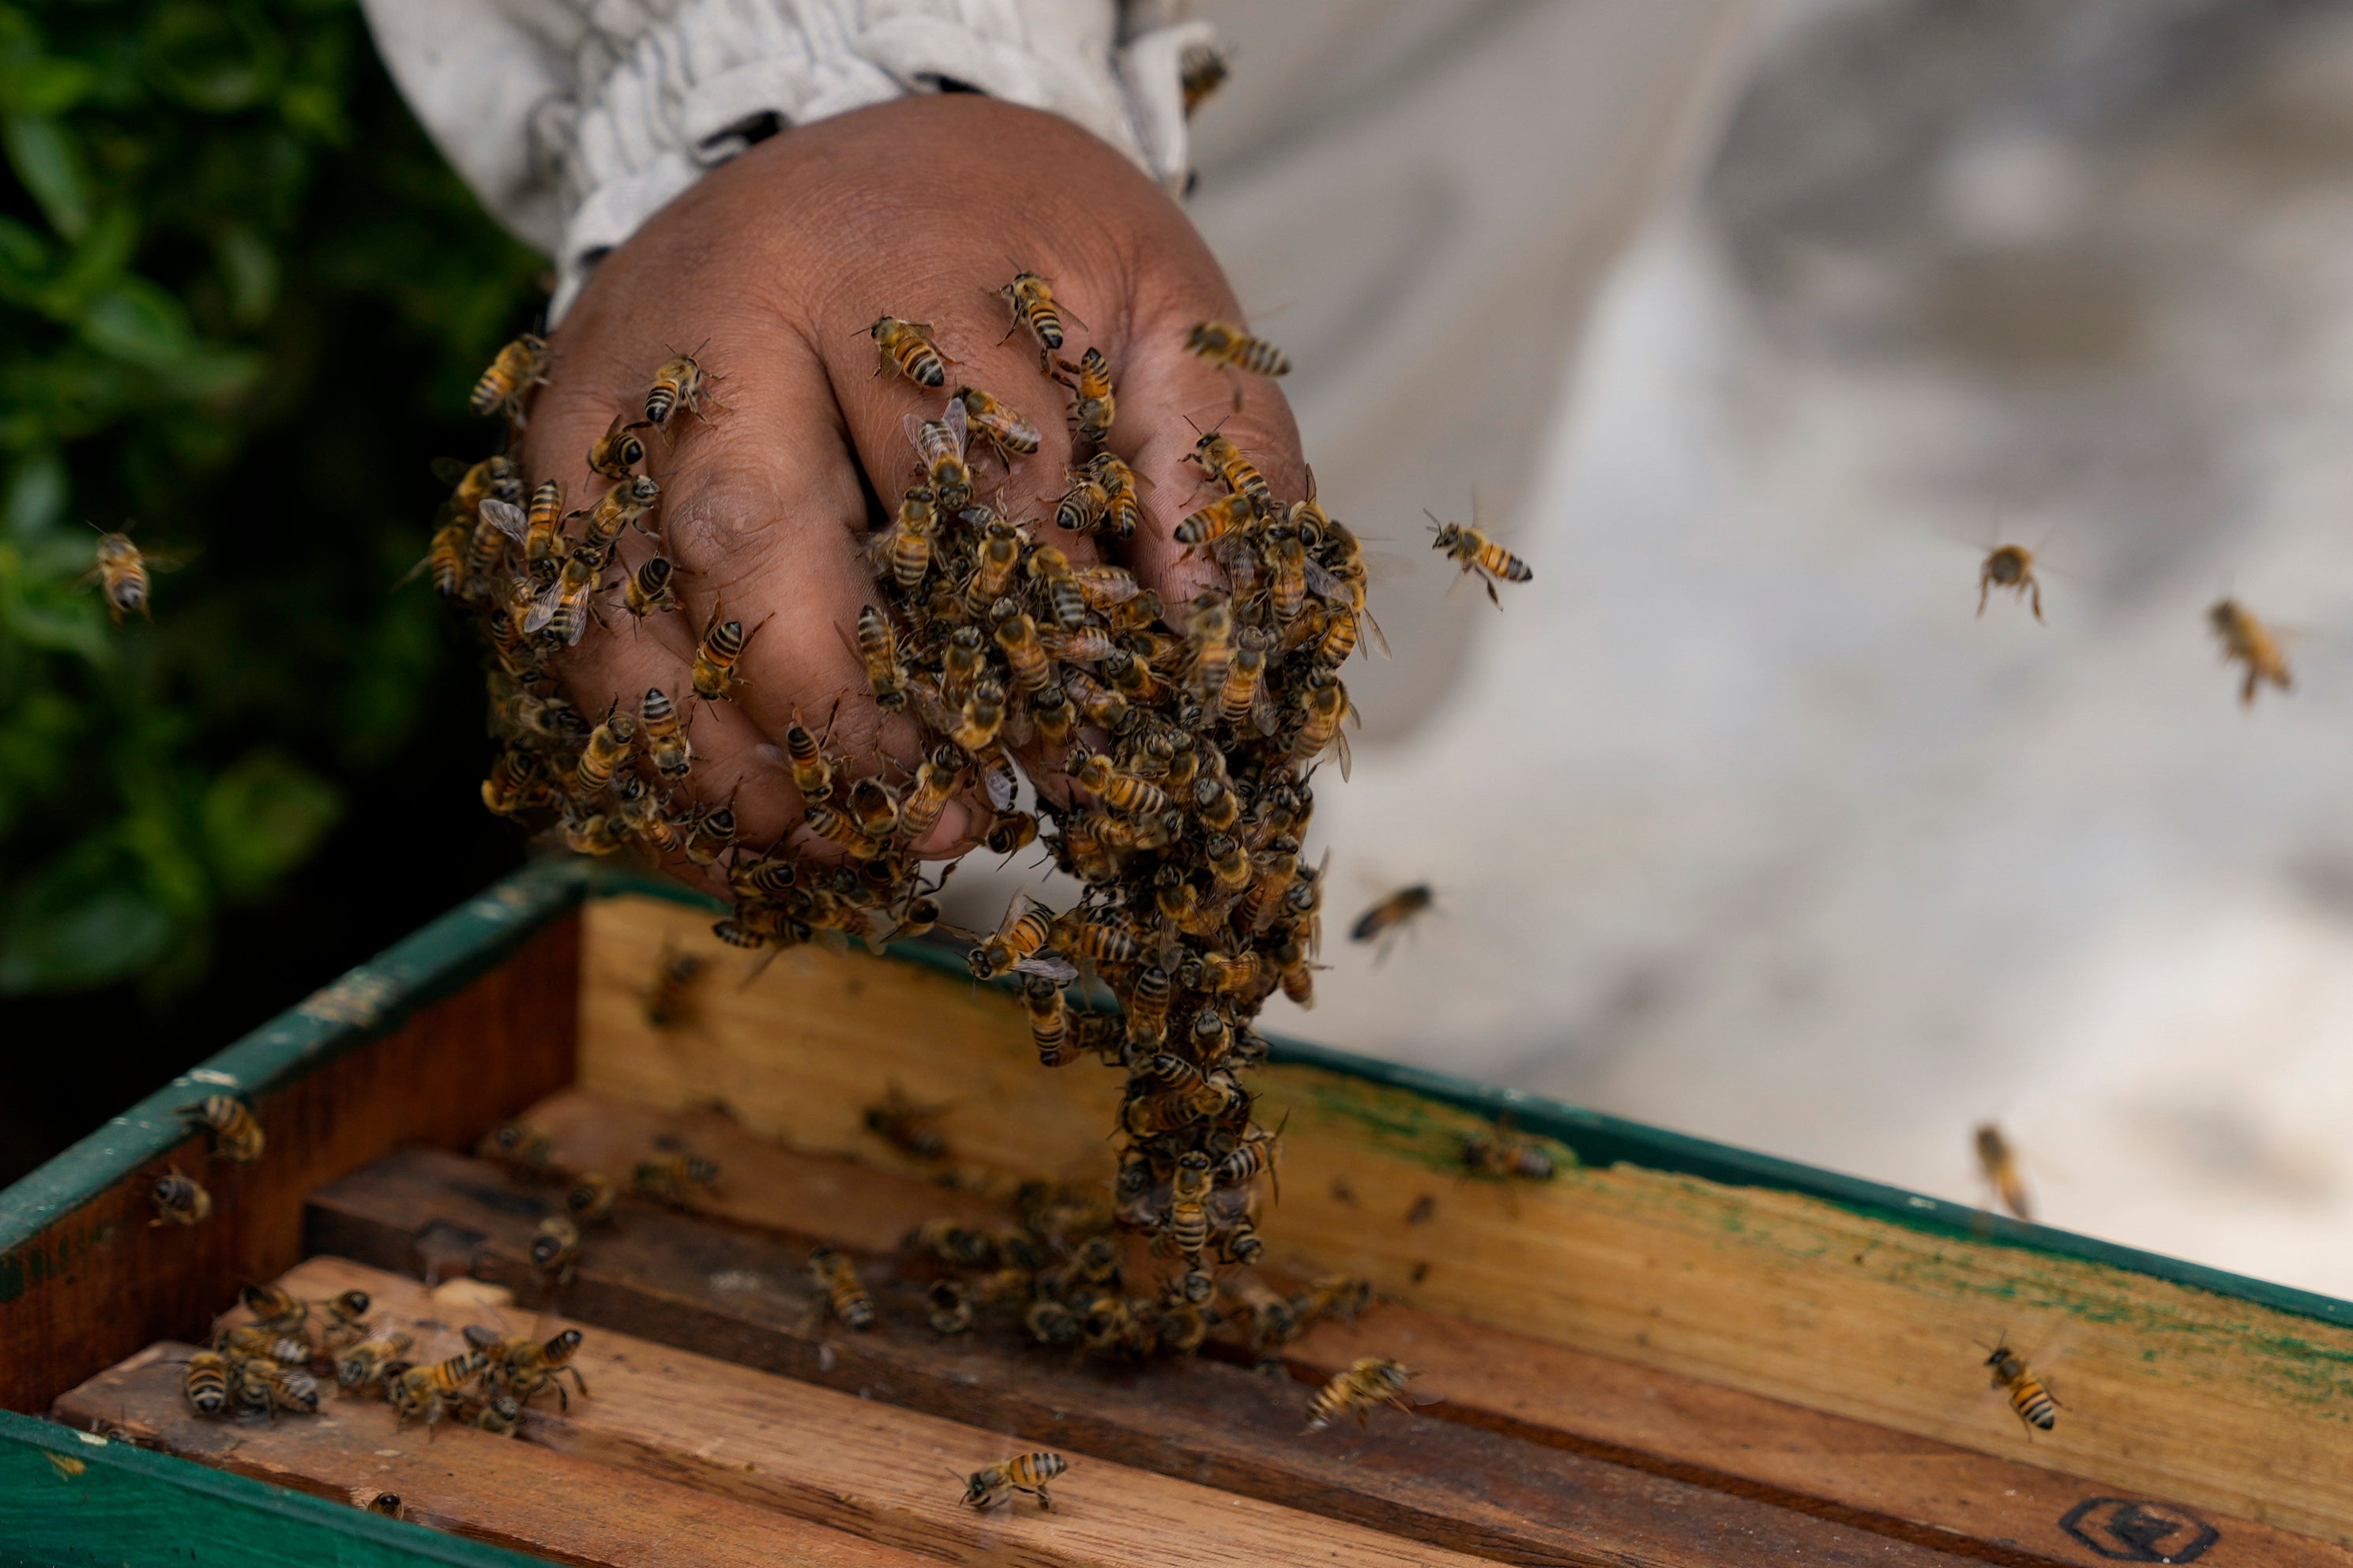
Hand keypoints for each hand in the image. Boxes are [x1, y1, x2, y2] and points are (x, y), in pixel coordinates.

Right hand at [520, 93, 1304, 881]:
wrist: (851, 151)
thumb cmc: (1022, 250)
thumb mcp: (1163, 306)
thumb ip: (1214, 460)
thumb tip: (1202, 645)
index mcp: (891, 256)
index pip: (961, 473)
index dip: (1032, 639)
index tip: (1093, 752)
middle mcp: (715, 311)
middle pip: (741, 530)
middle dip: (842, 712)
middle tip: (944, 824)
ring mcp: (604, 387)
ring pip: (629, 608)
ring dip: (739, 764)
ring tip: (856, 843)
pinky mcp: (551, 464)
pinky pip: (575, 639)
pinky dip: (664, 750)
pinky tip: (768, 810)